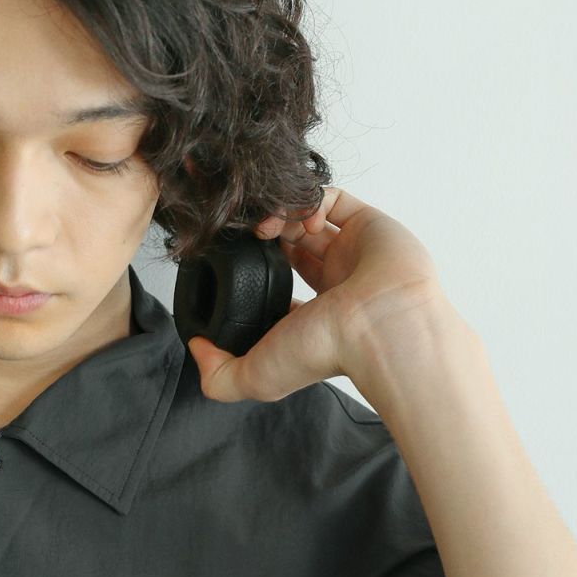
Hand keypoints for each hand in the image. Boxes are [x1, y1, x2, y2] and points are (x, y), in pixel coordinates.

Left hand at [186, 185, 458, 402]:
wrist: (379, 326)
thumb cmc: (326, 352)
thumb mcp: (257, 377)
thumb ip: (219, 374)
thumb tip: (197, 348)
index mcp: (315, 315)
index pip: (281, 286)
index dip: (255, 273)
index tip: (234, 266)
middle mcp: (336, 282)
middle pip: (292, 245)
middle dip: (266, 236)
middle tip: (248, 236)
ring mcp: (353, 251)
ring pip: (308, 219)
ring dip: (282, 216)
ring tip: (268, 227)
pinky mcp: (368, 223)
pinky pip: (334, 199)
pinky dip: (311, 201)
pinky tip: (301, 218)